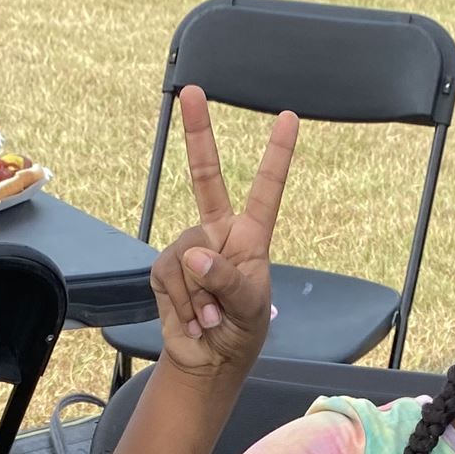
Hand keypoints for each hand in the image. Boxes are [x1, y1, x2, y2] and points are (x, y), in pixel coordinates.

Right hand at [148, 86, 297, 377]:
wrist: (208, 361)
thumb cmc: (240, 331)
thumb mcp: (247, 306)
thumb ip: (227, 279)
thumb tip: (195, 254)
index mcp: (251, 236)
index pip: (267, 189)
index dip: (277, 155)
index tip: (288, 118)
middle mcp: (217, 233)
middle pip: (205, 176)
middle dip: (198, 134)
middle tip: (192, 92)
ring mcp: (188, 248)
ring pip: (186, 257)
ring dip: (200, 297)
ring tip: (211, 318)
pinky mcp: (165, 269)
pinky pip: (169, 277)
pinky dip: (182, 305)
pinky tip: (193, 320)